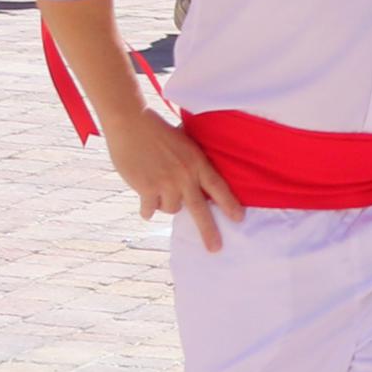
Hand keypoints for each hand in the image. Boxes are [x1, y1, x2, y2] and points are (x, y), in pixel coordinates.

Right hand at [97, 102, 243, 253]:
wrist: (131, 123)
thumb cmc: (158, 131)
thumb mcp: (185, 143)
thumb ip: (193, 163)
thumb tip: (198, 184)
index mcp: (197, 162)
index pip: (219, 187)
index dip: (229, 204)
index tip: (239, 219)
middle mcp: (185, 175)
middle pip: (200, 210)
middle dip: (209, 232)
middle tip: (215, 249)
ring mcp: (166, 183)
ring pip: (171, 209)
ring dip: (166, 205)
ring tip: (158, 189)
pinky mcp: (146, 188)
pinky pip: (150, 210)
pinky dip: (147, 209)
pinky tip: (146, 206)